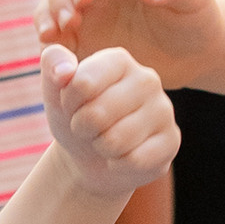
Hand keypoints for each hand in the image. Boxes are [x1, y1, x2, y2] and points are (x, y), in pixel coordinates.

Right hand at [39, 0, 224, 89]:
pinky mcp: (82, 42)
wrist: (196, 54)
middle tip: (66, 22)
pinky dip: (52, 48)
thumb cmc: (198, 19)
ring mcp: (86, 14)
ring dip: (46, 20)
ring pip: (51, 8)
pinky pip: (57, 41)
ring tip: (52, 38)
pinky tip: (57, 60)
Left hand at [40, 43, 178, 204]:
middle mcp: (147, 79)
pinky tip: (123, 156)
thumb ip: (52, 63)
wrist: (90, 156)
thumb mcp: (55, 89)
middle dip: (82, 128)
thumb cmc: (74, 116)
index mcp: (119, 60)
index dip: (68, 103)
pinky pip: (134, 160)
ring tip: (105, 140)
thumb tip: (64, 72)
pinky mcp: (172, 141)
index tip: (72, 104)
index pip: (82, 83)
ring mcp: (164, 110)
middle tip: (88, 126)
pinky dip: (118, 164)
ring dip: (100, 147)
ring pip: (116, 140)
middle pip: (97, 114)